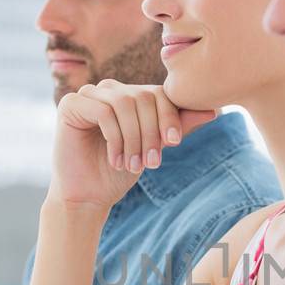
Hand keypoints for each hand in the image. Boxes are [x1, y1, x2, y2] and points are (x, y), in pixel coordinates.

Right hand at [52, 81, 216, 208]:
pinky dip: (115, 138)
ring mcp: (89, 94)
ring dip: (133, 138)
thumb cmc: (123, 171)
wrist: (90, 195)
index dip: (169, 116)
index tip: (174, 143)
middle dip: (152, 132)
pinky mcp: (71, 104)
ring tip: (133, 165)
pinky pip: (103, 112)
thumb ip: (178, 126)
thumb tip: (213, 109)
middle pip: (144, 96)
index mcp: (131, 95)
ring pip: (124, 103)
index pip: (160, 93)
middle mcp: (111, 89)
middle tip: (151, 163)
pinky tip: (116, 160)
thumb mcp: (156, 147)